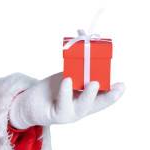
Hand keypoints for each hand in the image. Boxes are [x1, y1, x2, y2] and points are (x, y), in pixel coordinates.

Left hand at [9, 73, 124, 128]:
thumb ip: (77, 63)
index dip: (114, 94)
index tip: (122, 86)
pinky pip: (62, 104)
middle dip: (108, 97)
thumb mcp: (67, 73)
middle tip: (116, 87)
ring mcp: (68, 114)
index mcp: (85, 101)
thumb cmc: (50, 89)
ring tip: (94, 83)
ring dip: (89, 95)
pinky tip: (67, 81)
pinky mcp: (54, 115)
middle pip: (96, 105)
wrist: (27, 103)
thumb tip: (82, 33)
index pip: (103, 99)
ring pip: (82, 107)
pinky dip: (65, 92)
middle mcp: (79, 110)